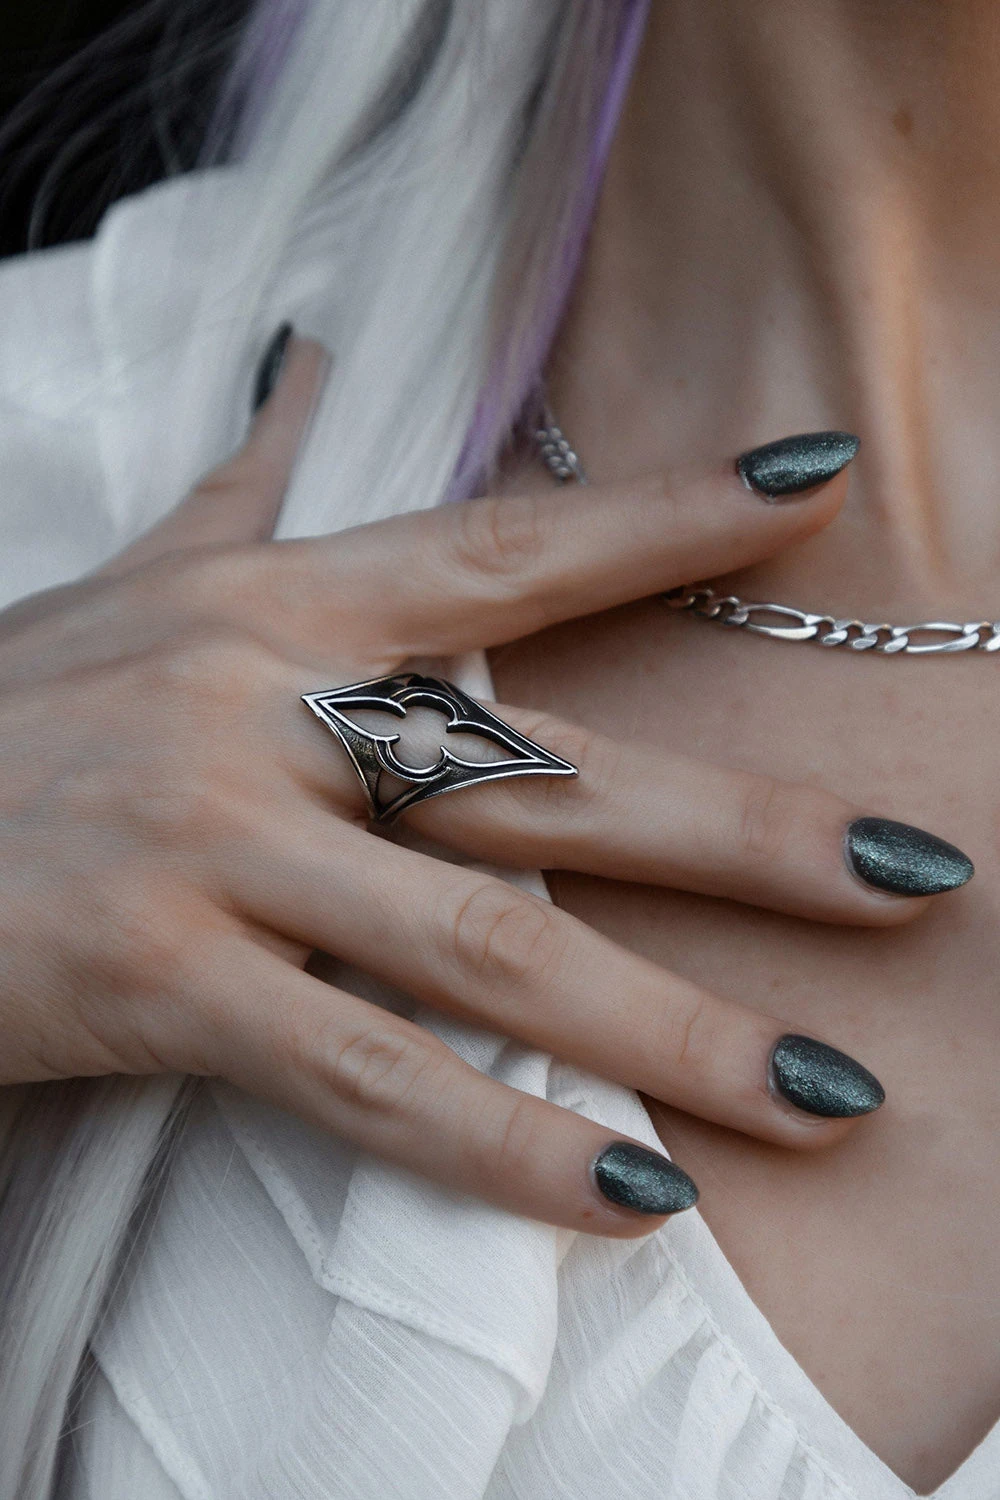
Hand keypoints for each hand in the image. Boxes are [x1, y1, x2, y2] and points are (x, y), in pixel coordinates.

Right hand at [0, 334, 952, 1235]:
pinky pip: (364, 1074)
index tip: (818, 481)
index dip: (672, 511)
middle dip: (743, 833)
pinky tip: (632, 1196)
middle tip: (912, 874)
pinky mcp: (157, 982)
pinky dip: (502, 1140)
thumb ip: (245, 484)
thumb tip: (301, 358)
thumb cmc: (4, 708)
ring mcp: (212, 849)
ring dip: (674, 1029)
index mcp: (275, 610)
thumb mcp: (130, 577)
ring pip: (486, 945)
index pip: (508, 550)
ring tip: (825, 1093)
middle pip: (547, 775)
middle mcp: (260, 713)